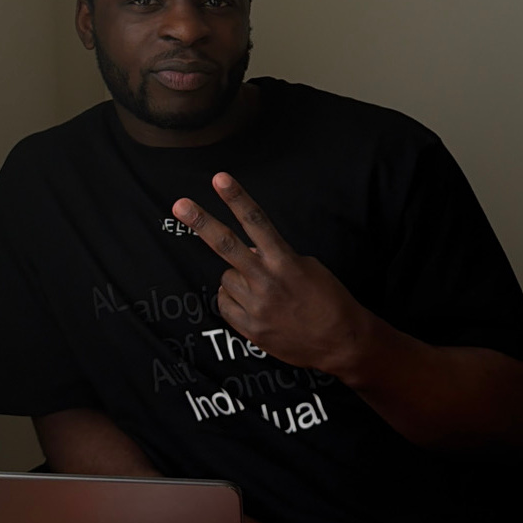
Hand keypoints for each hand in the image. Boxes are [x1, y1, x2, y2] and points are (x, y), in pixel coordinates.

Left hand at [171, 174, 374, 380]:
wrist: (342, 342)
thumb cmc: (329, 300)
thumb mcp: (307, 267)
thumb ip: (275, 255)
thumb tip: (249, 249)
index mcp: (284, 262)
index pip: (256, 222)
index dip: (236, 198)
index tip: (220, 179)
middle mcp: (267, 282)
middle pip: (226, 245)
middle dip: (201, 223)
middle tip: (180, 205)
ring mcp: (256, 307)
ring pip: (226, 278)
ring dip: (237, 277)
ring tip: (262, 289)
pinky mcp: (250, 329)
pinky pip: (225, 304)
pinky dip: (234, 299)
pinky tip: (254, 304)